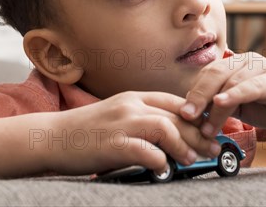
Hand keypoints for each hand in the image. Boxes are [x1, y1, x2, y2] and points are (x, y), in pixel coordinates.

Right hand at [44, 91, 221, 175]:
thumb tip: (169, 136)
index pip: (175, 102)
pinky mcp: (113, 144)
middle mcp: (130, 106)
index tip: (209, 130)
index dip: (197, 115)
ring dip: (183, 145)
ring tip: (191, 159)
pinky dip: (160, 161)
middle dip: (199, 133)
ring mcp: (121, 123)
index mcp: (133, 97)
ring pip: (166, 128)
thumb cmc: (85, 131)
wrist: (52, 137)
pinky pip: (146, 151)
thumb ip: (140, 119)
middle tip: (213, 148)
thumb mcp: (116, 115)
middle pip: (176, 115)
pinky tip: (163, 168)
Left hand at [179, 52, 265, 137]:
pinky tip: (220, 102)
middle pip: (213, 74)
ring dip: (214, 108)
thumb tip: (192, 115)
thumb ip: (219, 106)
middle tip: (186, 116)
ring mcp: (262, 67)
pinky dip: (233, 94)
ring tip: (208, 128)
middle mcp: (246, 60)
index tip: (181, 114)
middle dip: (196, 96)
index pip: (206, 75)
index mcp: (235, 64)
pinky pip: (249, 86)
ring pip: (229, 83)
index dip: (192, 93)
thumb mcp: (240, 107)